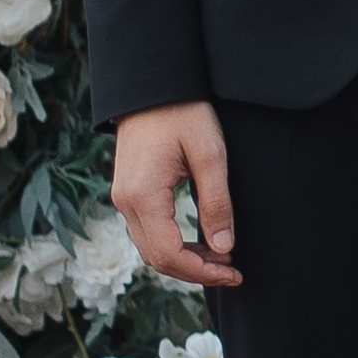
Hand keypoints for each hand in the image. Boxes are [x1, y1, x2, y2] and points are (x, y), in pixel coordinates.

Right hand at [111, 99, 240, 288]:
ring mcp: (123, 197)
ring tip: (222, 255)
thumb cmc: (184, 112)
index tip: (234, 273)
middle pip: (157, 258)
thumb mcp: (210, 154)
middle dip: (196, 270)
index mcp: (143, 195)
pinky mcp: (129, 192)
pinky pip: (148, 232)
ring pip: (151, 248)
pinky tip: (201, 241)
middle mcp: (125, 202)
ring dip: (185, 259)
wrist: (153, 84)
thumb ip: (216, 203)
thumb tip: (223, 247)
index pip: (170, 254)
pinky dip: (174, 244)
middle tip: (232, 269)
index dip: (203, 272)